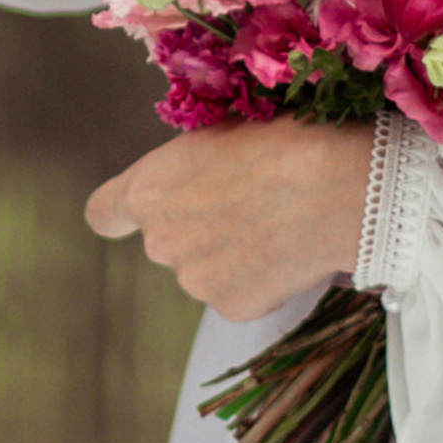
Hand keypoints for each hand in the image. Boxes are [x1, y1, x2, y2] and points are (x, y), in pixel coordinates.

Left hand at [85, 120, 370, 320]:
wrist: (337, 188)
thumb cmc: (286, 143)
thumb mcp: (222, 135)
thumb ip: (192, 167)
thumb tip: (199, 174)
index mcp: (149, 188)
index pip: (105, 213)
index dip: (121, 213)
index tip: (142, 211)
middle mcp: (159, 240)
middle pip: (167, 240)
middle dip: (199, 228)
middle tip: (248, 204)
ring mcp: (194, 280)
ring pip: (206, 269)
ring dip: (231, 255)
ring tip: (278, 223)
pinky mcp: (231, 307)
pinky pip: (239, 294)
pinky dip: (260, 280)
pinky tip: (288, 252)